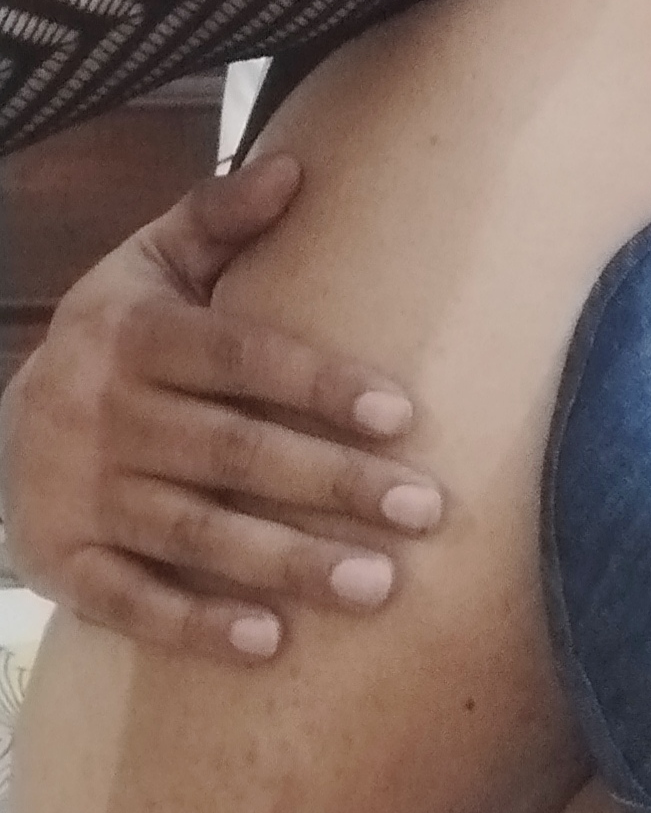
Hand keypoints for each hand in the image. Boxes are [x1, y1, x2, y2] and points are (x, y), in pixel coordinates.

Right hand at [0, 154, 442, 660]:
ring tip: (378, 585)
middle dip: (332, 482)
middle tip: (425, 510)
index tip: (403, 414)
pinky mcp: (63, 564)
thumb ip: (216, 224)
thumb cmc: (119, 347)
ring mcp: (79, 494)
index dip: (317, 385)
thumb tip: (297, 169)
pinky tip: (269, 643)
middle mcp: (102, 414)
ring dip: (287, 562)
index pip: (236, 357)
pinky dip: (195, 624)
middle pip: (232, 452)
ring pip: (193, 532)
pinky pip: (129, 601)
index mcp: (131, 337)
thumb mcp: (146, 272)